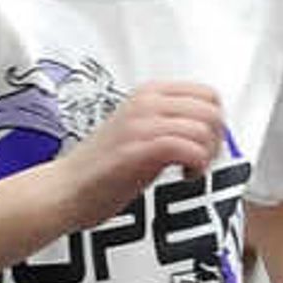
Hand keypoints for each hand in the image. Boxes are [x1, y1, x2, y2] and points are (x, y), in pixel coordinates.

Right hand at [61, 80, 227, 224]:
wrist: (66, 189)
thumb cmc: (102, 167)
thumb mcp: (141, 131)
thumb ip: (171, 123)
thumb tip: (209, 129)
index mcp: (148, 93)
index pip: (208, 93)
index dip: (216, 122)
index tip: (206, 143)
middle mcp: (146, 103)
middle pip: (211, 111)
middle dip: (215, 140)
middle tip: (201, 160)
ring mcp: (141, 124)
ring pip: (203, 129)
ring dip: (206, 156)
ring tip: (191, 170)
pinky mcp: (138, 149)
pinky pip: (188, 148)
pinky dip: (196, 166)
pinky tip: (184, 176)